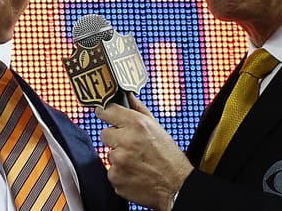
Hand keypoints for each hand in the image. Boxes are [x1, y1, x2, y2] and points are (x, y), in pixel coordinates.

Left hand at [96, 94, 193, 209]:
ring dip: (119, 157)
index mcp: (136, 124)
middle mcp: (125, 141)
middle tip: (130, 145)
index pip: (107, 110)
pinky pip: (111, 171)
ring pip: (109, 154)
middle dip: (115, 138)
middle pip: (104, 133)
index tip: (105, 114)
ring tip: (137, 162)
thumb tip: (128, 95)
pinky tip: (134, 173)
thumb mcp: (157, 127)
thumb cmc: (169, 157)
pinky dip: (120, 173)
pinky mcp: (115, 178)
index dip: (106, 113)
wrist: (176, 186)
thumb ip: (139, 109)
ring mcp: (119, 161)